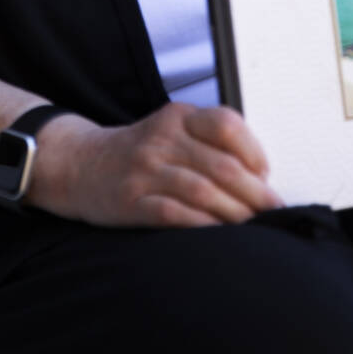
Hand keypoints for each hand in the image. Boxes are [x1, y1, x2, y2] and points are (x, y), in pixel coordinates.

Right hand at [33, 102, 283, 227]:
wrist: (80, 164)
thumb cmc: (139, 152)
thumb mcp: (171, 129)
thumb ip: (208, 142)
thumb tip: (258, 176)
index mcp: (179, 116)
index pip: (227, 124)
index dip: (254, 151)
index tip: (265, 176)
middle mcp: (163, 138)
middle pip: (221, 164)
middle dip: (254, 192)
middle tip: (272, 212)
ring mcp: (146, 169)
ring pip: (203, 190)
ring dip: (234, 213)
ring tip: (252, 228)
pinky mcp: (131, 200)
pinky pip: (174, 213)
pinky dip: (202, 225)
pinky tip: (218, 236)